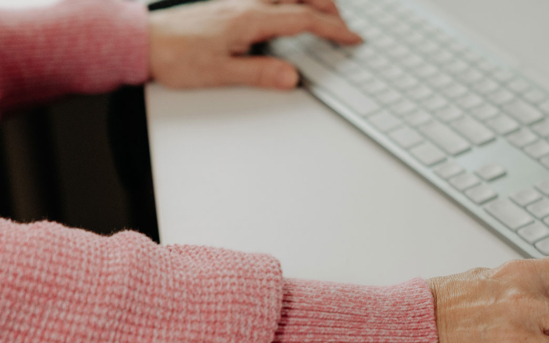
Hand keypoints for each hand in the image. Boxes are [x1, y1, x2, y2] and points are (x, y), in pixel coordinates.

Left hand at [148, 0, 361, 89]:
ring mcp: (238, 2)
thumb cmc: (175, 57)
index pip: (303, 20)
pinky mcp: (229, 5)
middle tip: (345, 25)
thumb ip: (259, 73)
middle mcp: (247, 4)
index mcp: (250, 19)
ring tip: (325, 13)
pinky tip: (288, 10)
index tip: (353, 38)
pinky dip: (290, 0)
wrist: (143, 43)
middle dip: (329, 8)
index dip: (333, 29)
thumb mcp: (219, 73)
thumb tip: (292, 77)